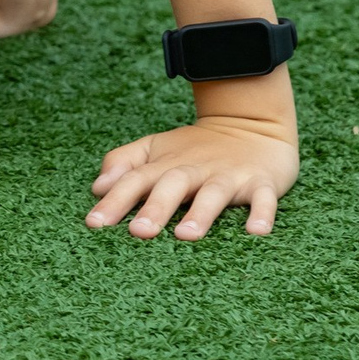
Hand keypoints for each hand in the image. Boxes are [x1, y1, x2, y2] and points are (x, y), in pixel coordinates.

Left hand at [86, 115, 297, 238]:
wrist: (251, 123)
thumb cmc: (195, 148)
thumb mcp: (156, 148)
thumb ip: (125, 163)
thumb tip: (97, 187)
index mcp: (166, 164)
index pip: (135, 180)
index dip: (114, 200)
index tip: (94, 223)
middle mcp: (195, 169)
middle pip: (172, 186)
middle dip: (155, 208)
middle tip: (138, 232)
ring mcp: (228, 175)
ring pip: (213, 194)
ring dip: (201, 213)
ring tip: (186, 236)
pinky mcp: (261, 182)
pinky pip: (263, 198)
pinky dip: (261, 213)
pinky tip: (256, 232)